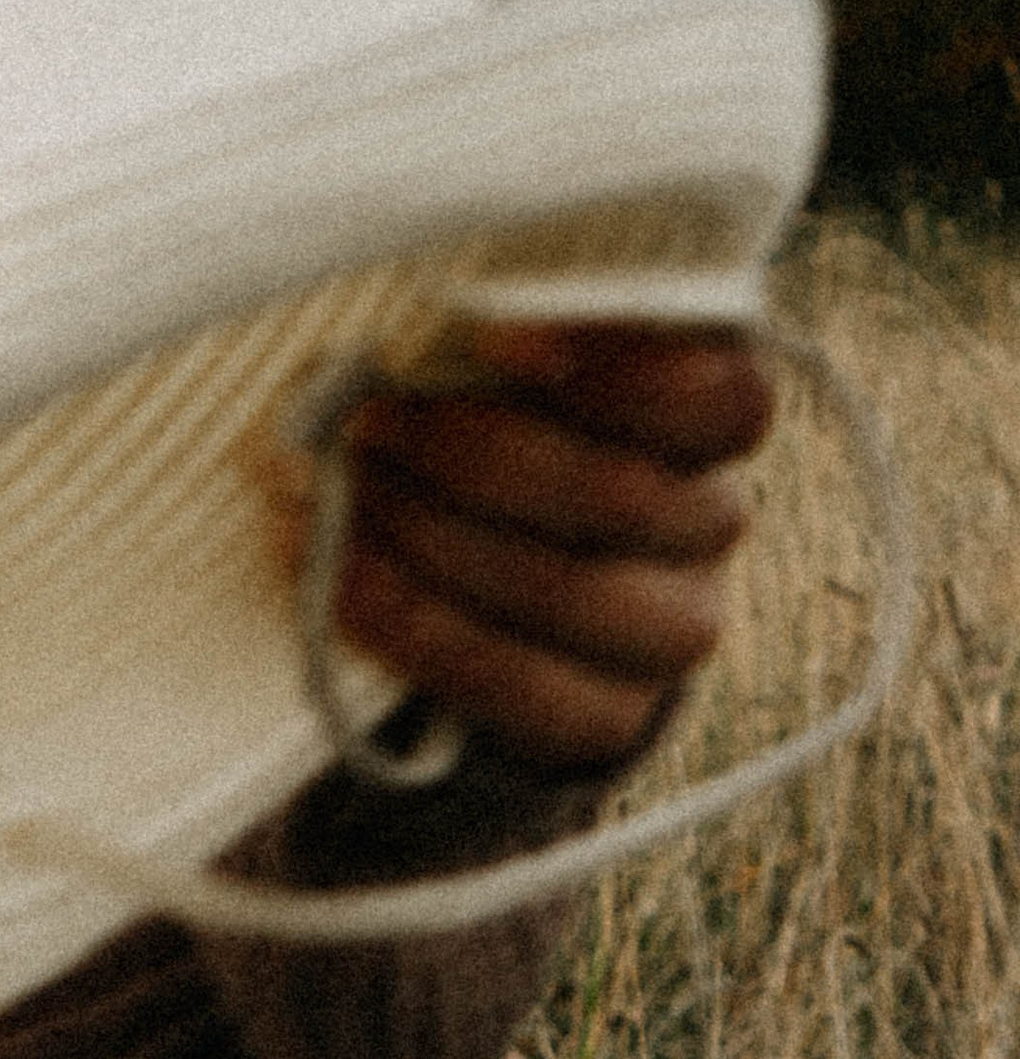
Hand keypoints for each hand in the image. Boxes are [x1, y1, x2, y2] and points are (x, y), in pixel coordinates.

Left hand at [335, 322, 773, 778]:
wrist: (479, 618)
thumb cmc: (480, 461)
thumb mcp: (487, 389)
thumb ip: (472, 360)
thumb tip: (381, 345)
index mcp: (707, 423)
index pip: (723, 397)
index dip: (621, 369)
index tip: (492, 341)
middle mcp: (709, 525)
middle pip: (619, 494)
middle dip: (469, 454)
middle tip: (365, 424)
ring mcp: (672, 631)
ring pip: (565, 590)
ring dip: (430, 536)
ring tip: (336, 500)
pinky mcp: (609, 717)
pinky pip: (514, 681)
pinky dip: (409, 625)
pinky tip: (335, 582)